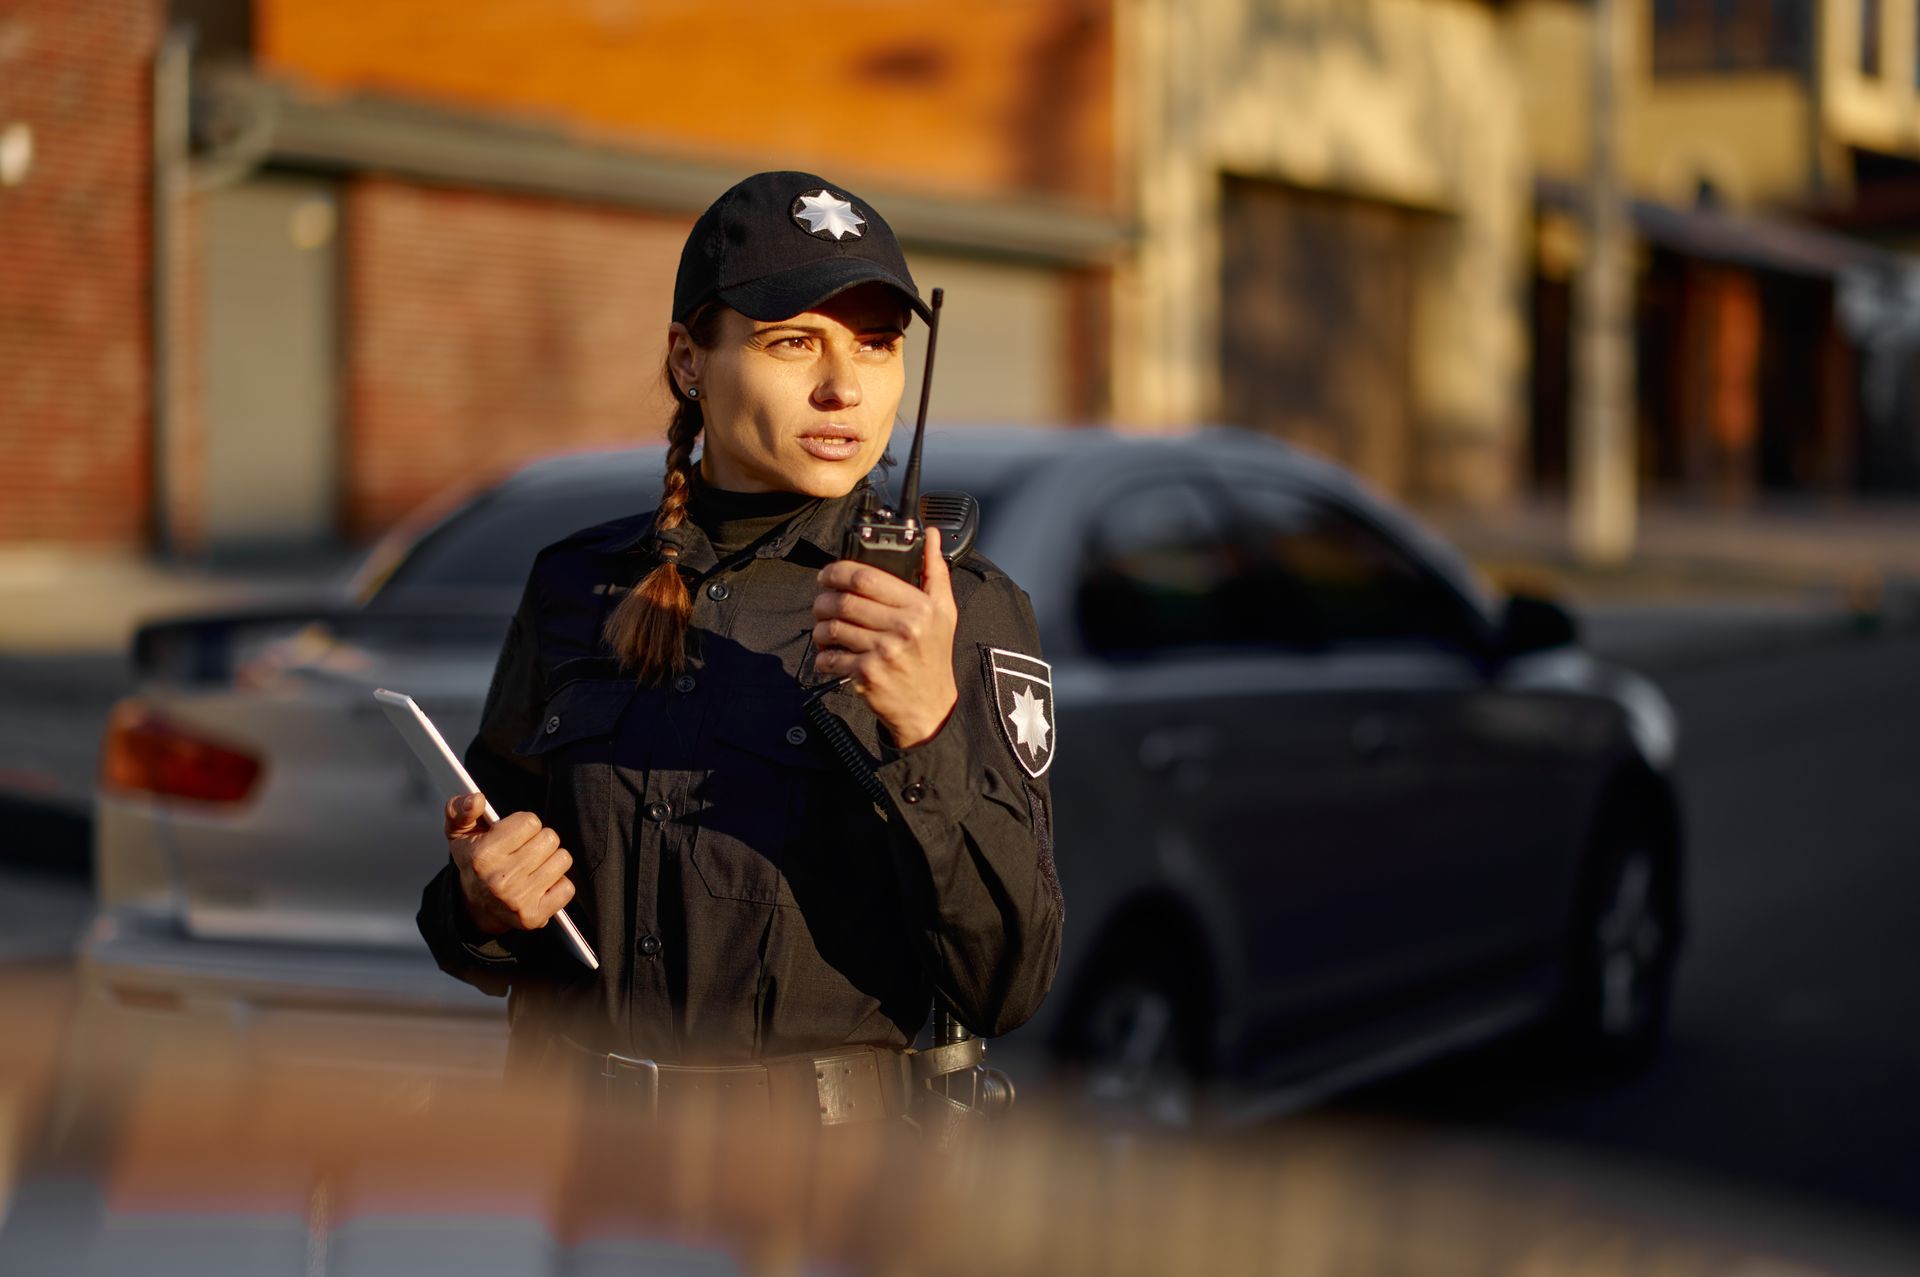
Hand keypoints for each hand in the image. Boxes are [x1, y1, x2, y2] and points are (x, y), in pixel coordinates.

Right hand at [443, 793, 575, 934]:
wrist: (476, 907)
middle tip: (525, 852)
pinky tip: (541, 886)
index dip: (524, 826)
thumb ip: (460, 810)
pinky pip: (567, 888)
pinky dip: (558, 885)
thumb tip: (476, 799)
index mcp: (483, 855)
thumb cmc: (474, 862)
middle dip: (540, 842)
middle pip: (550, 839)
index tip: (512, 836)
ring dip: (551, 861)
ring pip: (562, 860)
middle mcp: (500, 879)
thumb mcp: (460, 833)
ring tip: (533, 868)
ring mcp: (518, 900)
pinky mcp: (533, 916)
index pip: (531, 822)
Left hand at [812, 528, 958, 748]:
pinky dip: (822, 654)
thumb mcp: (943, 612)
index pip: (867, 578)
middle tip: (821, 599)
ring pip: (833, 627)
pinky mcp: (866, 675)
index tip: (829, 574)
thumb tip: (931, 536)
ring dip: (820, 625)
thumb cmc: (934, 656)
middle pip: (845, 600)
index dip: (839, 571)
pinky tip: (829, 652)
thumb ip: (935, 571)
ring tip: (824, 626)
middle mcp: (902, 629)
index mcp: (920, 608)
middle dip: (824, 597)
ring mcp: (883, 653)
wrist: (930, 707)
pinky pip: (830, 657)